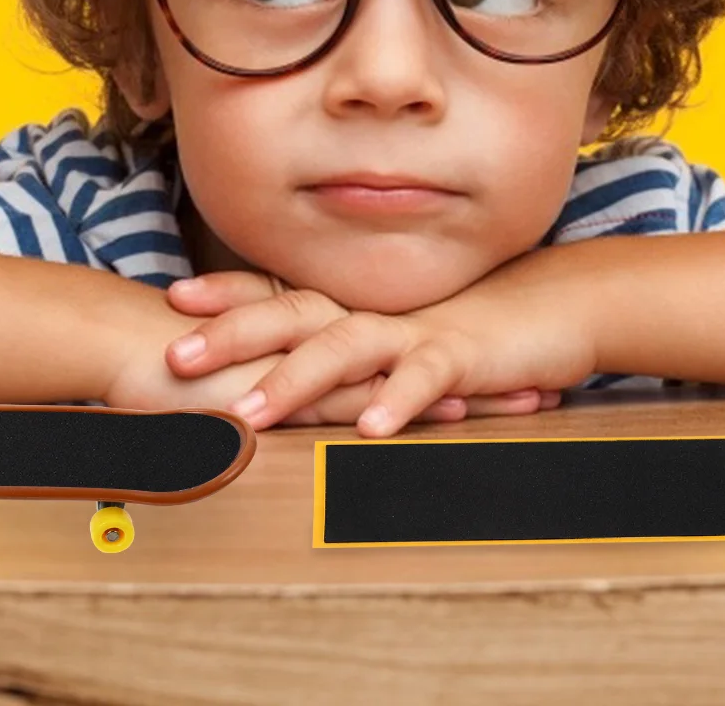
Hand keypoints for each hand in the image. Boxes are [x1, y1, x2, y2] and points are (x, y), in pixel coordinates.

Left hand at [160, 254, 592, 435]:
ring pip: (344, 349)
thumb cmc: (468, 325)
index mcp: (355, 304)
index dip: (229, 293)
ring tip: (250, 415)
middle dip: (234, 333)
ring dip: (295, 380)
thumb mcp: (398, 336)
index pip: (281, 292)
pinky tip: (372, 432)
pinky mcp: (458, 358)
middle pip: (294, 314)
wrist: (551, 308)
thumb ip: (349, 348)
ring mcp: (414, 332)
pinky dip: (397, 402)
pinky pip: (422, 380)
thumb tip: (291, 368)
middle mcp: (374, 311)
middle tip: (178, 354)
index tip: (174, 297)